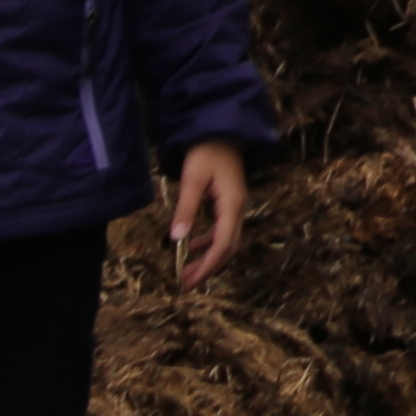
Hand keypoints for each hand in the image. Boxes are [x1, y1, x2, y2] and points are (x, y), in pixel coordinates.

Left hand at [169, 144, 247, 288]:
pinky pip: (222, 231)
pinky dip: (208, 243)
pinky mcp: (228, 204)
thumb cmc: (206, 152)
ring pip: (226, 241)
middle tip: (185, 284)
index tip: (189, 281)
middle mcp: (237, 209)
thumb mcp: (192, 179)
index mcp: (232, 205)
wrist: (221, 132)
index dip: (208, 265)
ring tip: (187, 272)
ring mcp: (235, 207)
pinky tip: (192, 247)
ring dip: (208, 258)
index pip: (223, 243)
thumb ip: (186, 209)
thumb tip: (177, 239)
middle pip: (228, 247)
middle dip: (208, 268)